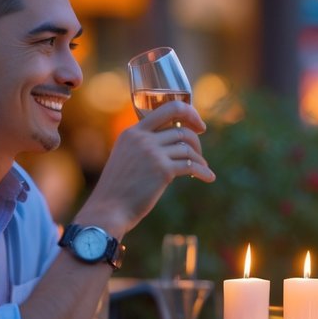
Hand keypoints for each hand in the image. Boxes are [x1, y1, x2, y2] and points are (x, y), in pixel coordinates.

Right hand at [77, 101, 215, 235]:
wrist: (109, 210)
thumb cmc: (118, 189)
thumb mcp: (126, 157)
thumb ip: (143, 145)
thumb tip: (173, 143)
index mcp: (132, 132)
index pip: (167, 109)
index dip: (189, 113)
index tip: (198, 124)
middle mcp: (142, 138)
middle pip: (181, 129)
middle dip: (197, 139)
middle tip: (199, 153)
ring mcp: (152, 153)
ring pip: (187, 147)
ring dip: (199, 158)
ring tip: (202, 168)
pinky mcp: (162, 170)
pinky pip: (191, 166)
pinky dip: (203, 172)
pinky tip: (208, 178)